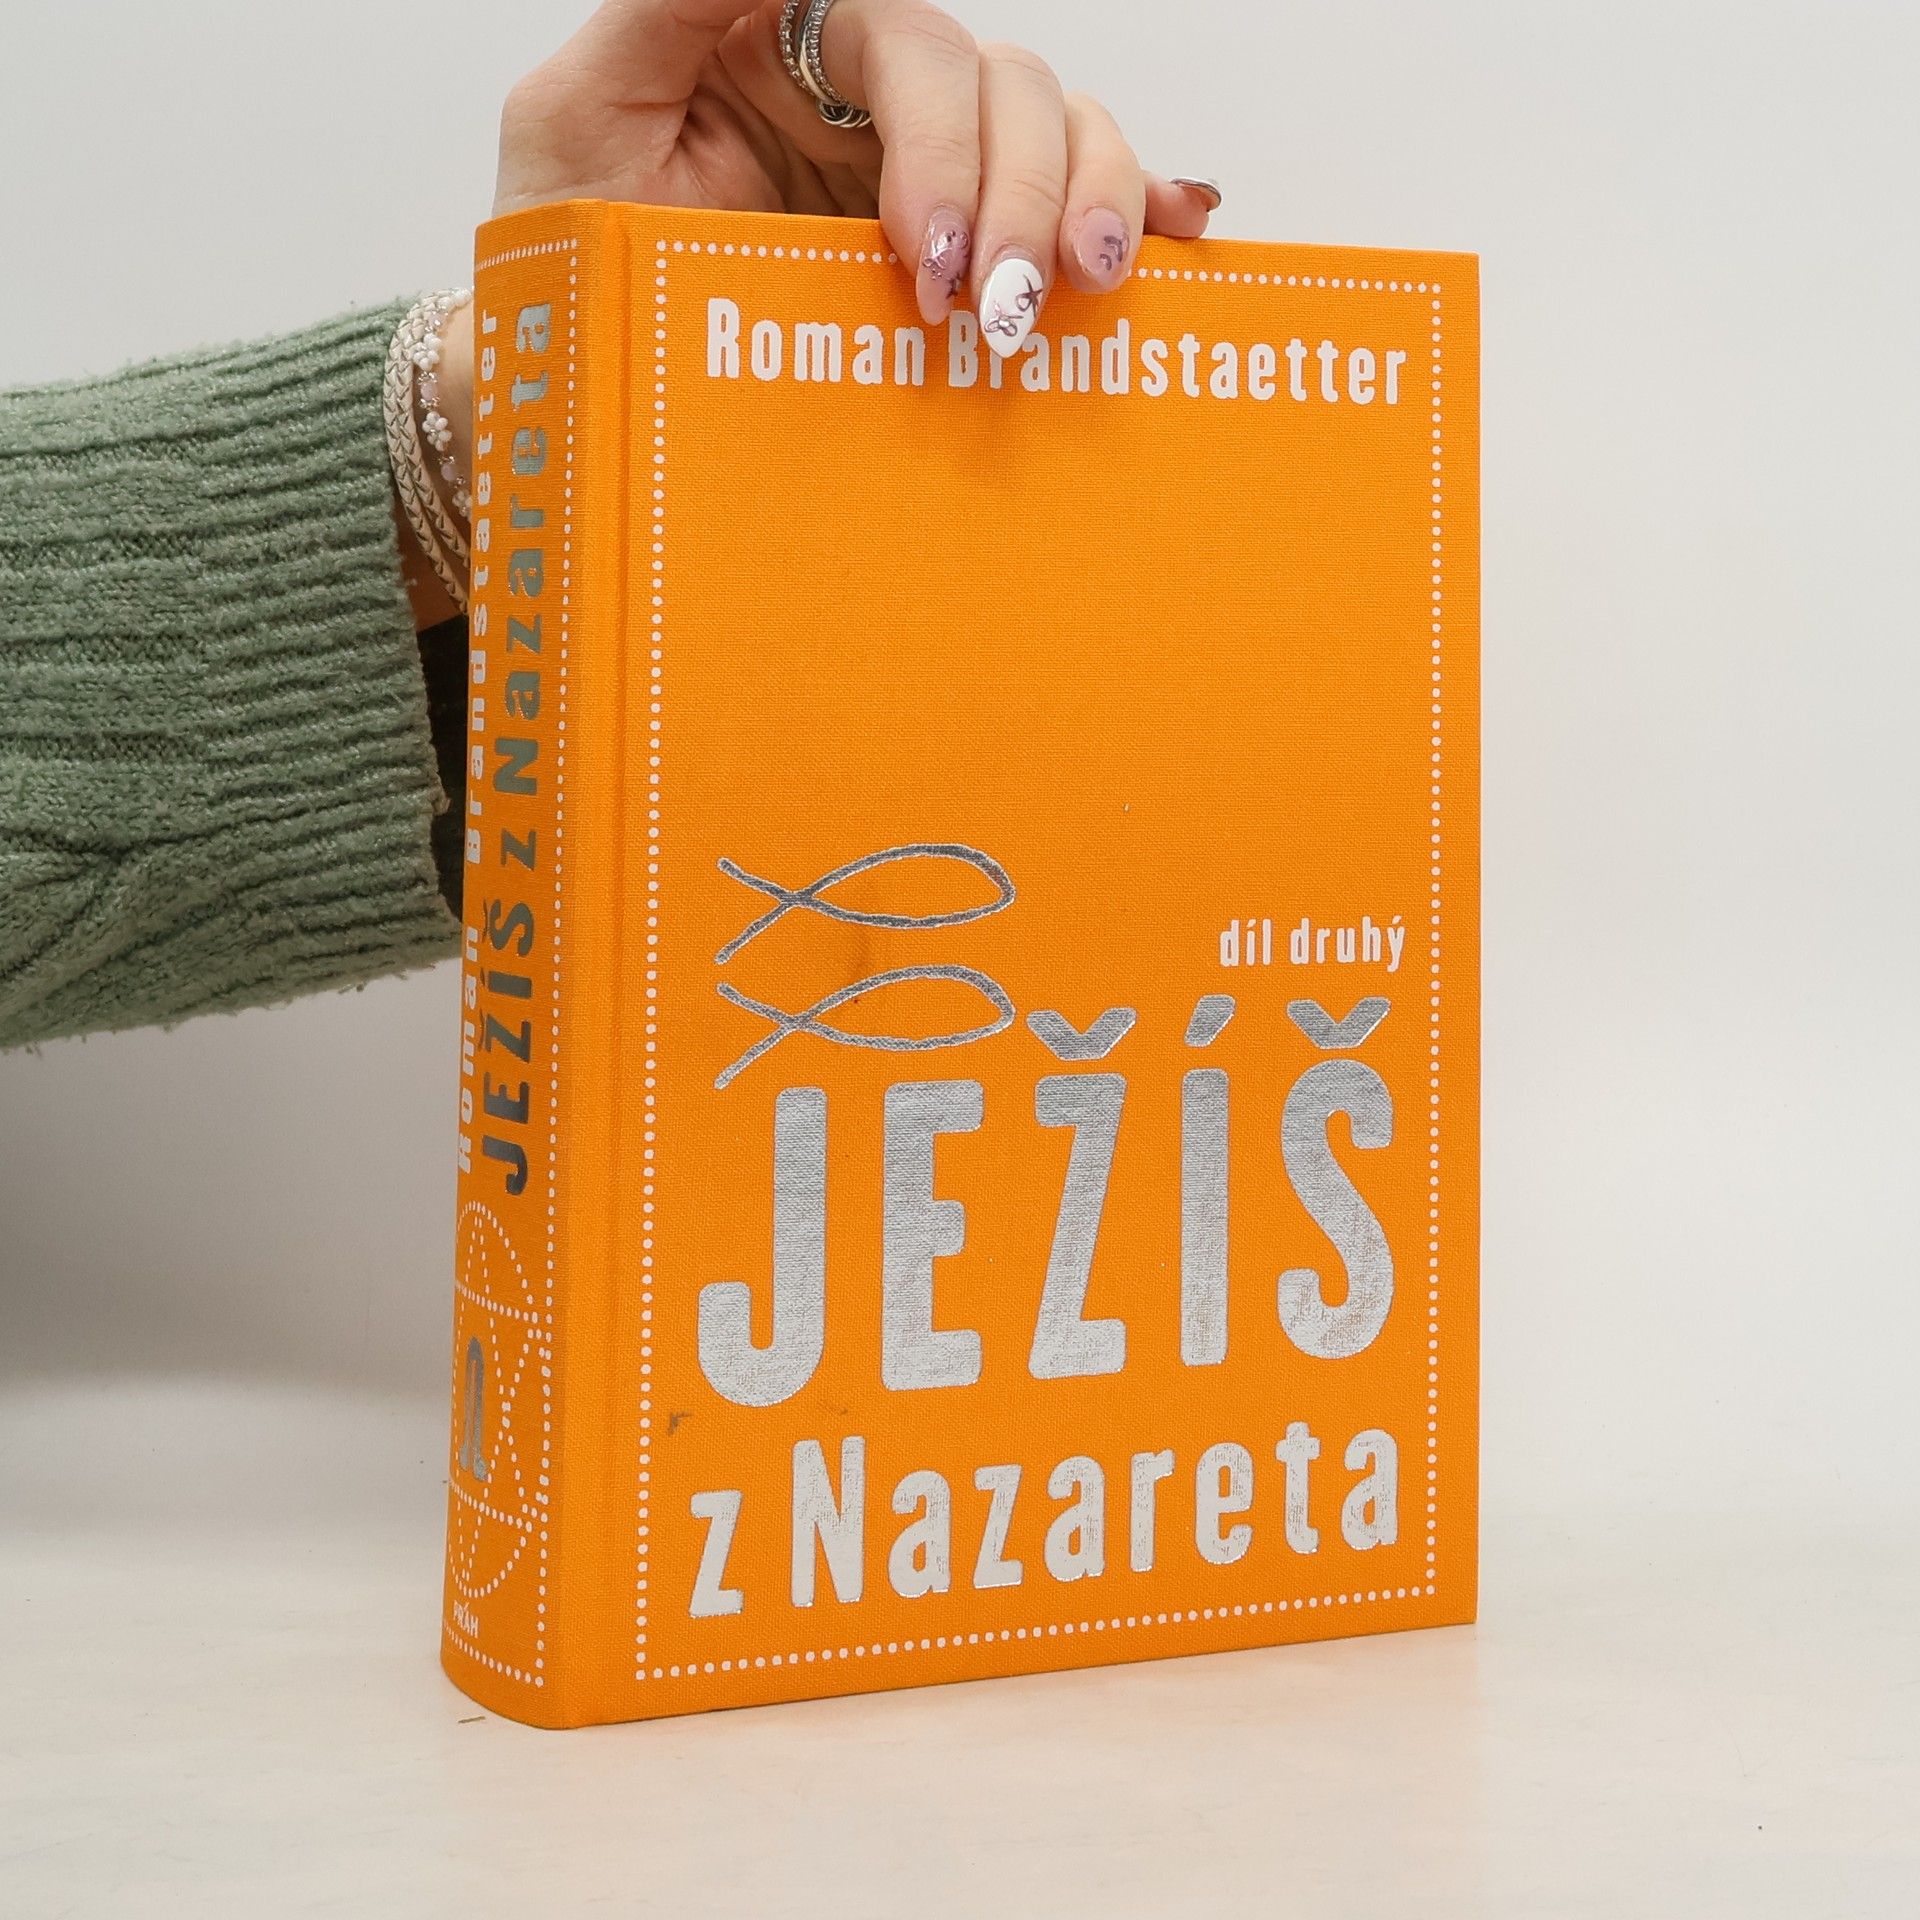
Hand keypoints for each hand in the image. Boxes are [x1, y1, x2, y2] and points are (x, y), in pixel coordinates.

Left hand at [408, 1, 1216, 632]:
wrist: (579, 378)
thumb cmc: (569, 248)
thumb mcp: (578, 115)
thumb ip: (668, 3)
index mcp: (793, 46)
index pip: (911, 47)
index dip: (942, 140)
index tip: (922, 255)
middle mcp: (875, 100)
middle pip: (1007, 88)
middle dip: (1022, 195)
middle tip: (1002, 312)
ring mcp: (929, 175)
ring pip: (1059, 133)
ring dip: (1090, 205)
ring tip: (1081, 293)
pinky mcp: (964, 249)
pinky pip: (1076, 204)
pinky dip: (1142, 211)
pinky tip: (1179, 241)